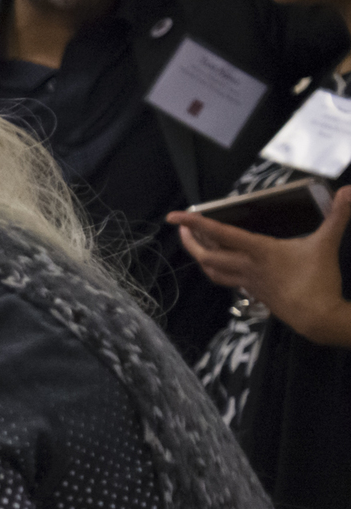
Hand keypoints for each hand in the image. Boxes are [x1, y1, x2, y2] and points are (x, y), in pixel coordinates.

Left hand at [171, 188, 350, 345]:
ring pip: (213, 270)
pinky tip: (222, 266)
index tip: (175, 216)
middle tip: (181, 229)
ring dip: (201, 257)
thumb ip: (338, 216)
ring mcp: (248, 282)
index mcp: (259, 251)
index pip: (220, 233)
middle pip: (207, 255)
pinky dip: (219, 271)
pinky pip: (228, 281)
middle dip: (190, 241)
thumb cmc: (318, 282)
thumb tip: (350, 190)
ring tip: (195, 245)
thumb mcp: (327, 244)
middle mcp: (247, 267)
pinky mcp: (255, 293)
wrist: (317, 318)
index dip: (196, 223)